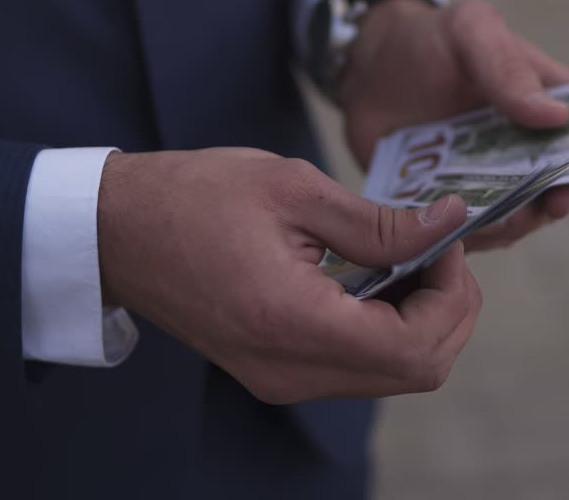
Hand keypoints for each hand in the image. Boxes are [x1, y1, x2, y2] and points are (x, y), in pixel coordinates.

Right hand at [96, 148, 480, 403]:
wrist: (117, 231)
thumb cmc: (195, 196)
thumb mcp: (293, 188)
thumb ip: (380, 221)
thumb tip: (451, 222)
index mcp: (293, 322)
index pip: (415, 348)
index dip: (451, 295)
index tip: (443, 239)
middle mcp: (290, 371)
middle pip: (416, 372)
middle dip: (448, 309)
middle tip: (436, 246)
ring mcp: (281, 381)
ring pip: (393, 376)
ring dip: (420, 320)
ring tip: (408, 255)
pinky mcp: (275, 374)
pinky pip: (358, 368)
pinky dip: (387, 329)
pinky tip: (377, 277)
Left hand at [338, 0, 568, 250]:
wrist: (365, 66)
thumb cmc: (428, 38)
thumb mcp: (469, 31)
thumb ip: (508, 67)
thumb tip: (558, 116)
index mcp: (548, 106)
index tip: (563, 197)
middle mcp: (526, 151)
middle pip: (551, 198)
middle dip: (535, 214)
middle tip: (508, 216)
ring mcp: (487, 181)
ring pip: (509, 223)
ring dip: (496, 230)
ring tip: (467, 220)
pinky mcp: (447, 202)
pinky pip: (462, 232)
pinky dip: (456, 237)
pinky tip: (436, 228)